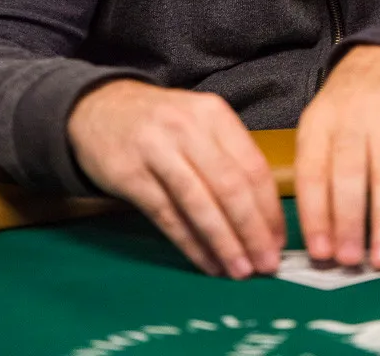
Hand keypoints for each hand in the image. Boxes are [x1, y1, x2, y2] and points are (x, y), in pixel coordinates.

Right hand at [67, 80, 284, 277]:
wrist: (100, 108)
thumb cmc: (161, 123)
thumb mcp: (199, 123)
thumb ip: (229, 156)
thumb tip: (264, 213)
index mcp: (213, 115)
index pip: (252, 166)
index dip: (269, 208)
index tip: (279, 240)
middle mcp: (188, 128)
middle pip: (230, 186)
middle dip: (252, 230)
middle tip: (267, 263)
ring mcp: (158, 150)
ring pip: (200, 203)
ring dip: (224, 242)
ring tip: (240, 270)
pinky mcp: (131, 175)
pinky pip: (168, 216)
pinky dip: (191, 244)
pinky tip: (207, 262)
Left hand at [295, 46, 379, 270]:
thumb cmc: (351, 106)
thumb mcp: (323, 124)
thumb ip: (319, 170)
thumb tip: (319, 235)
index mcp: (319, 123)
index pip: (312, 172)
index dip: (315, 214)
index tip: (320, 253)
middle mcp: (351, 119)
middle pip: (347, 175)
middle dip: (348, 222)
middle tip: (350, 262)